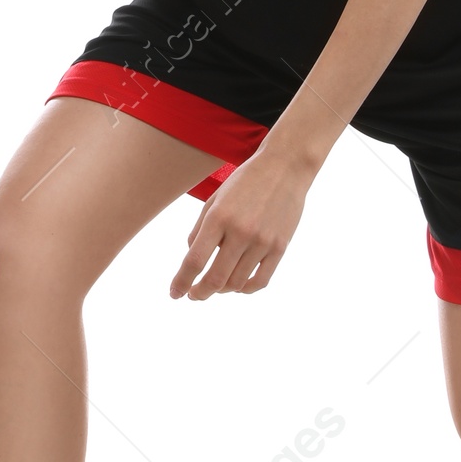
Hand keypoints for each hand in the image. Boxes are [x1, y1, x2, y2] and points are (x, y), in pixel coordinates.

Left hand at [168, 145, 311, 299]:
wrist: (285, 166)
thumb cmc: (246, 181)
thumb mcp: (215, 199)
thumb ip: (200, 230)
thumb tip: (193, 260)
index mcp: (219, 217)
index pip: (194, 261)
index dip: (181, 282)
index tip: (175, 293)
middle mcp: (240, 231)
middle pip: (215, 278)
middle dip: (199, 293)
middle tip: (193, 295)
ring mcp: (262, 241)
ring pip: (237, 283)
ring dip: (222, 290)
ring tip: (215, 286)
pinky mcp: (280, 247)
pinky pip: (260, 281)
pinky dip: (245, 289)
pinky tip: (237, 286)